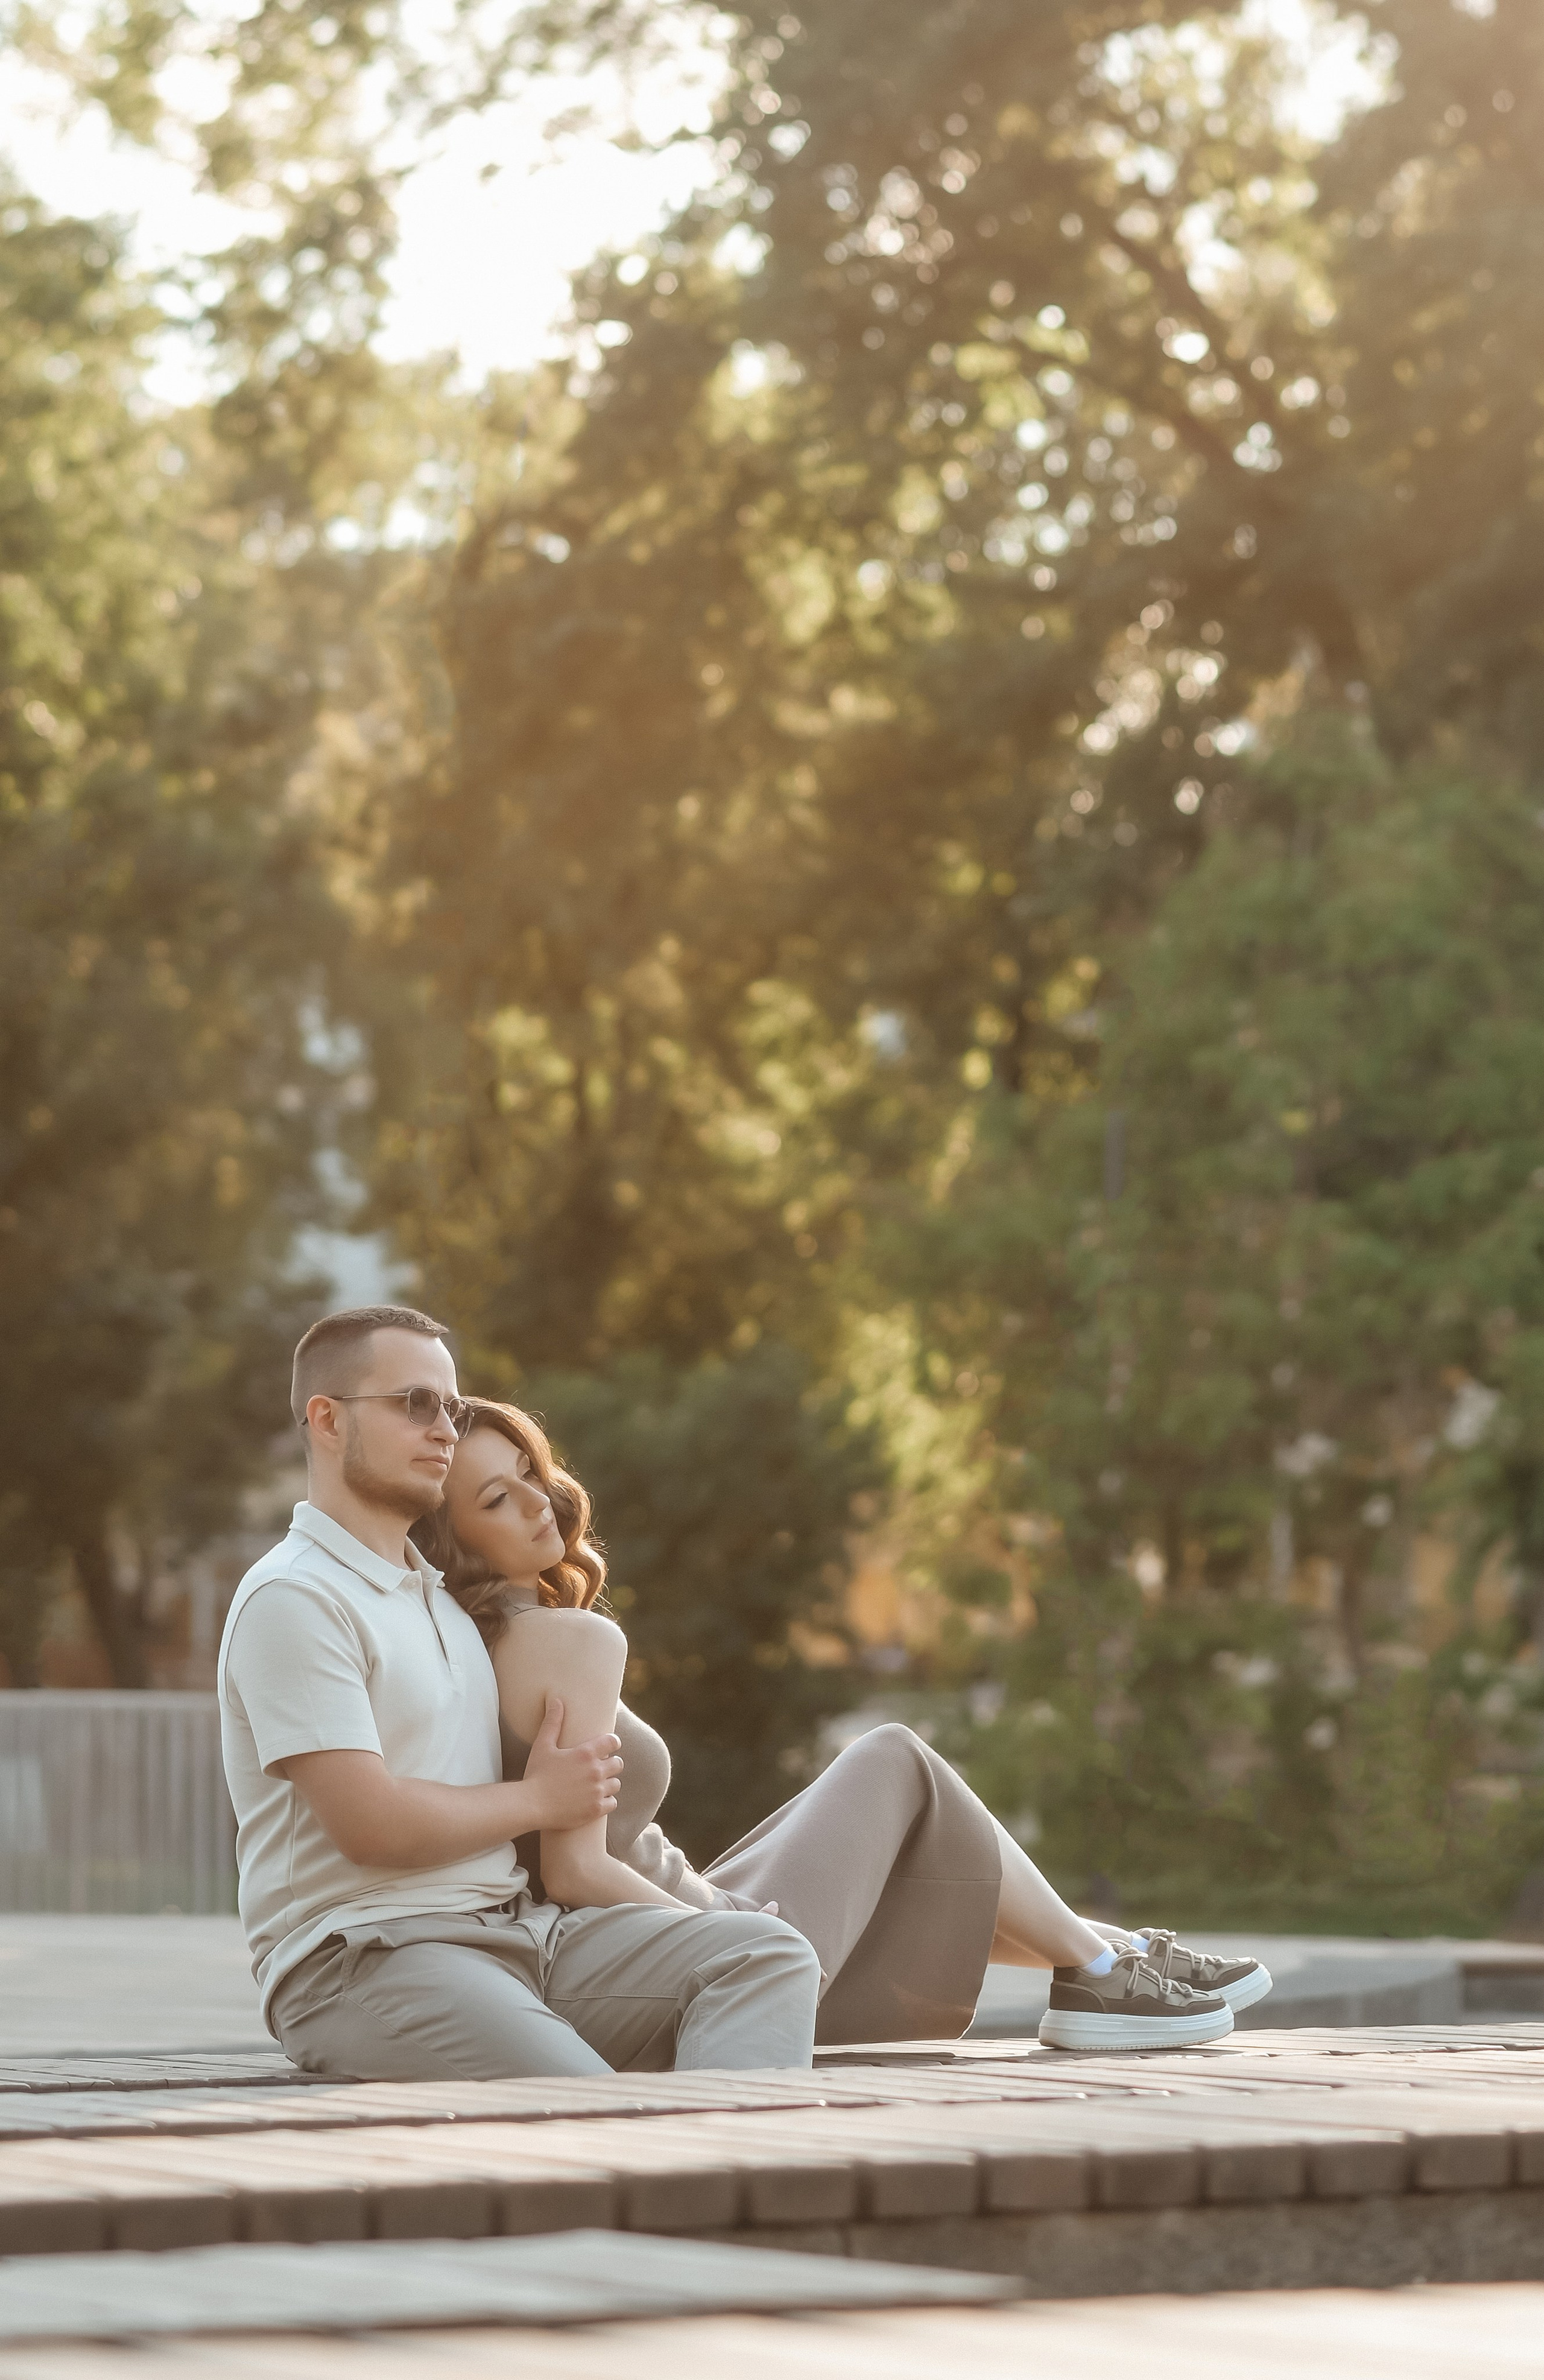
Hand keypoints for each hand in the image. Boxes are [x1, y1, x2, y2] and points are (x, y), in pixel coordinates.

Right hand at [523, 1693, 622, 1831]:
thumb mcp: (543, 1745)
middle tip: (600, 1768)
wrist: (530, 1805)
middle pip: (618, 1764)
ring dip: (609, 1783)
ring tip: (597, 1785)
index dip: (611, 1743)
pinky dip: (607, 1801)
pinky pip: (613, 1802)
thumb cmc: (536, 1774)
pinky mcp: (596, 1809)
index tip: (607, 1747)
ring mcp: (597, 1791)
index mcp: (586, 1753)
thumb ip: (553, 1722)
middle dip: (611, 1764)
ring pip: (616, 1784)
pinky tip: (596, 1800)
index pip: (613, 1742)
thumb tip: (556, 1700)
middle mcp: (596, 1771)